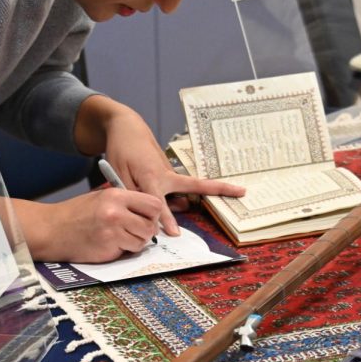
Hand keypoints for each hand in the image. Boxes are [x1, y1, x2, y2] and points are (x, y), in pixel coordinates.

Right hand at [12, 188, 161, 262]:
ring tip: (121, 237)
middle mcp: (116, 212)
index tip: (146, 217)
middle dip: (146, 230)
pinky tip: (112, 244)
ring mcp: (113, 231)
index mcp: (116, 195)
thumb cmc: (76, 214)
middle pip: (151, 224)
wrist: (52, 229)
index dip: (152, 213)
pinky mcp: (108, 247)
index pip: (153, 204)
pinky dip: (125, 250)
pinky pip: (130, 250)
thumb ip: (125, 202)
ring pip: (143, 240)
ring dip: (136, 242)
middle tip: (135, 230)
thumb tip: (149, 211)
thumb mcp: (101, 198)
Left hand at [74, 97, 243, 235]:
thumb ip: (131, 194)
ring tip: (235, 192)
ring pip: (187, 190)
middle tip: (242, 190)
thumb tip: (144, 212)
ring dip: (202, 195)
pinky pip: (178, 189)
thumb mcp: (118, 175)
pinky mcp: (170, 172)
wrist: (126, 127)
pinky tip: (175, 202)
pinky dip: (178, 198)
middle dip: (220, 188)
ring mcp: (171, 172)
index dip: (166, 219)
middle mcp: (167, 174)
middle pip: (197, 185)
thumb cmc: (120, 151)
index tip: (175, 234)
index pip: (159, 202)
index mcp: (151, 176)